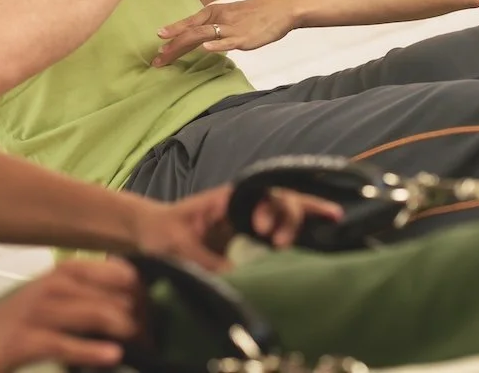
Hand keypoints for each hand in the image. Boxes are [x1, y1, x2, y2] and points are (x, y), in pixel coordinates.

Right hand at [0, 259, 142, 372]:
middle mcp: (57, 285)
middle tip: (149, 340)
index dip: (143, 296)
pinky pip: (68, 344)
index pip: (122, 273)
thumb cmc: (20, 318)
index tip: (152, 315)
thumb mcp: (57, 292)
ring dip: (125, 334)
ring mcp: (41, 311)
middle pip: (116, 297)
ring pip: (99, 315)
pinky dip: (94, 351)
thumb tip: (135, 299)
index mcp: (68, 271)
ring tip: (140, 348)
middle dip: (139, 321)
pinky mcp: (28, 340)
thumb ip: (91, 291)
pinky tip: (113, 356)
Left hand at [133, 186, 343, 268]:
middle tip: (280, 244)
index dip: (272, 209)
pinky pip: (283, 232)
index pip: (261, 194)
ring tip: (298, 242)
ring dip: (302, 223)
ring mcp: (250, 220)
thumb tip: (240, 283)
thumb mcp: (178, 248)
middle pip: (281, 200)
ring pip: (287, 212)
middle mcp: (243, 205)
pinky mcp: (251, 238)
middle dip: (290, 217)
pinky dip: (305, 230)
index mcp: (227, 199)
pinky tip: (329, 230)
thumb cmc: (160, 233)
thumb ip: (207, 264)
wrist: (149, 234)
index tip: (263, 231)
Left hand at [152, 0, 297, 65]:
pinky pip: (228, 42)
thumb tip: (202, 37)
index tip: (157, 41)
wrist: (281, 9)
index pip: (189, 22)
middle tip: (156, 60)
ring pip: (202, 35)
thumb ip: (216, 25)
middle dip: (172, 46)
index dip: (173, 31)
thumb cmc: (256, 13)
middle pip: (190, 32)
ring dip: (183, 45)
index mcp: (215, 12)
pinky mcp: (244, 39)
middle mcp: (219, 19)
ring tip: (168, 54)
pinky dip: (216, 45)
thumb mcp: (231, 15)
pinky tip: (205, 49)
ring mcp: (231, 29)